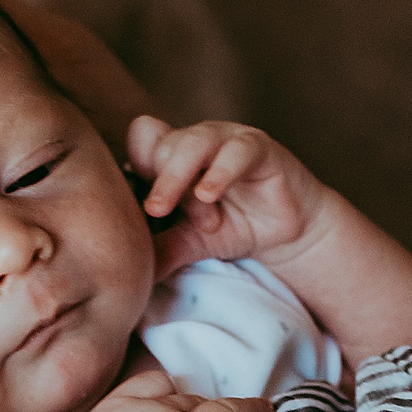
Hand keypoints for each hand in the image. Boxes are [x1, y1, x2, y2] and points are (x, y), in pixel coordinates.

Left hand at [129, 109, 327, 273]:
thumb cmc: (234, 228)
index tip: (135, 202)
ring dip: (177, 176)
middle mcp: (198, 141)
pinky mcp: (259, 147)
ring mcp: (227, 140)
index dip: (134, 165)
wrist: (287, 235)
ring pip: (192, 141)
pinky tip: (208, 196)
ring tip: (171, 206)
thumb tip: (125, 272)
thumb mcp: (190, 242)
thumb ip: (161, 250)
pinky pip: (235, 150)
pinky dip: (218, 172)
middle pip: (162, 142)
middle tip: (156, 212)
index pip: (142, 139)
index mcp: (175, 155)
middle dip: (159, 182)